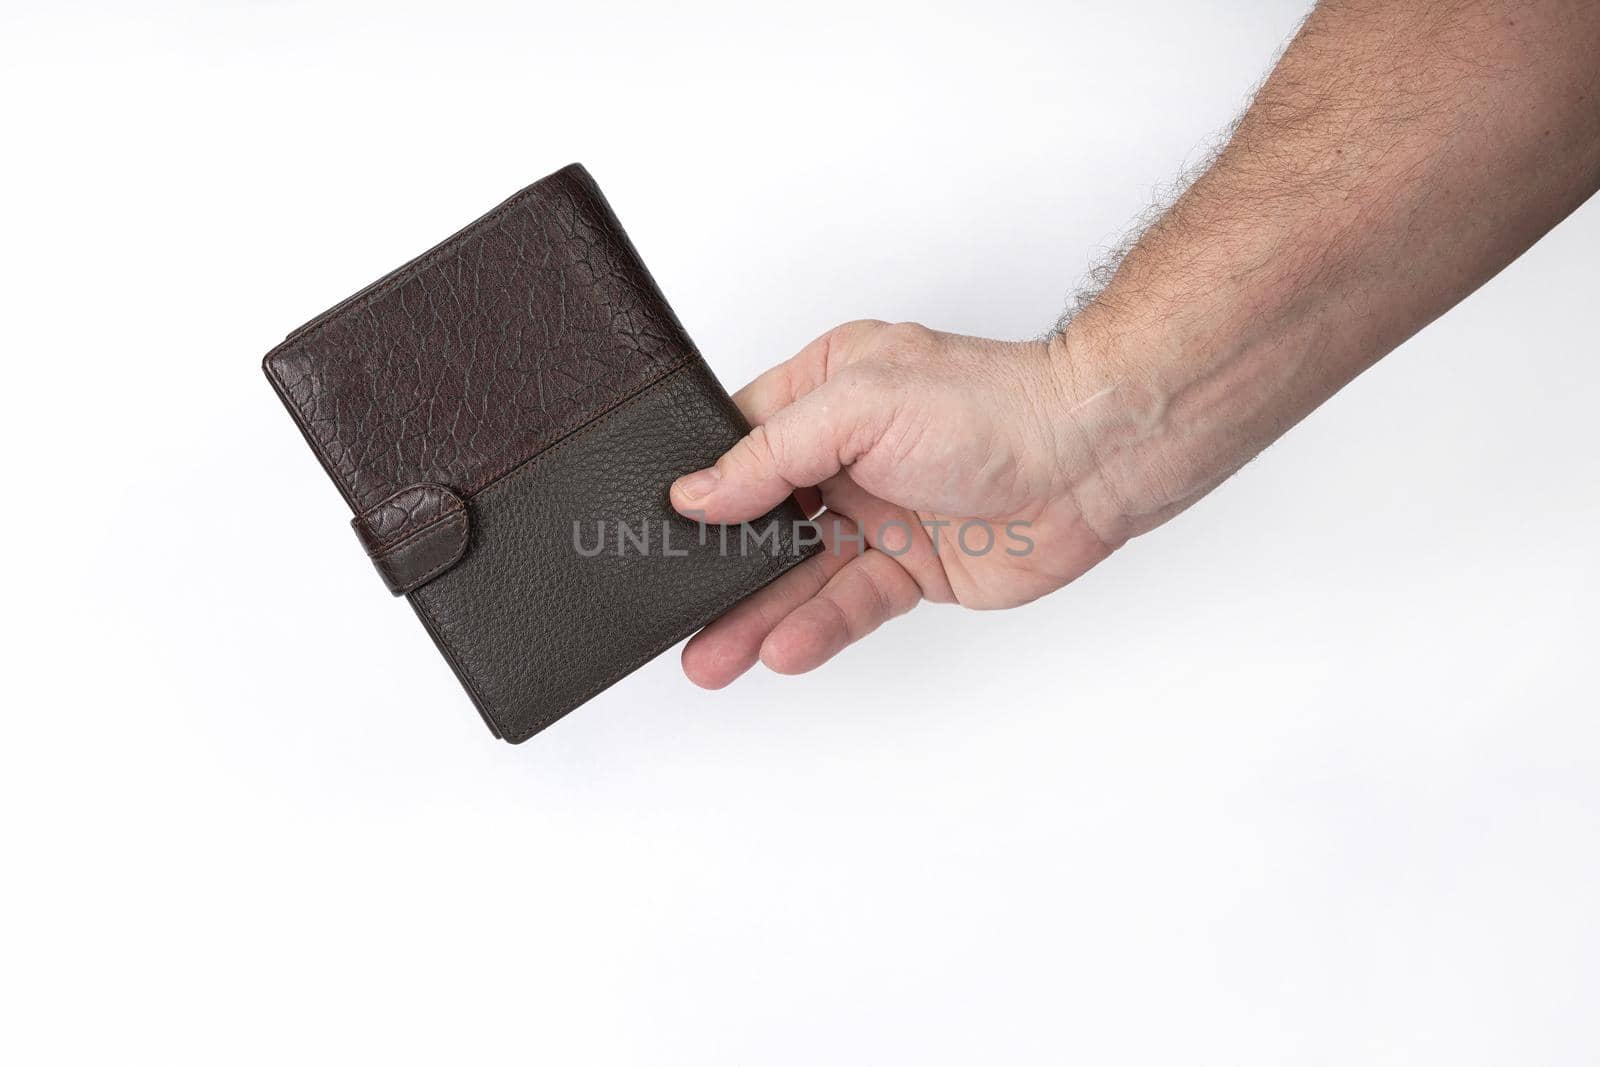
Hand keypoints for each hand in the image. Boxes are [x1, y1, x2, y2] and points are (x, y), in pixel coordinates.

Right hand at [668, 319, 1138, 687]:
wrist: (1092, 459)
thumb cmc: (991, 405)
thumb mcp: (860, 405)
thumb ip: (774, 452)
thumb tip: (698, 493)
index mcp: (824, 393)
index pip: (740, 443)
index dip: (699, 487)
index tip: (651, 529)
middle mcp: (844, 455)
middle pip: (761, 521)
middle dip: (715, 570)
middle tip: (668, 612)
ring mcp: (877, 514)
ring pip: (799, 574)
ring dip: (754, 615)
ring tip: (709, 657)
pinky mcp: (911, 569)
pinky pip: (850, 603)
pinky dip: (817, 628)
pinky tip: (783, 650)